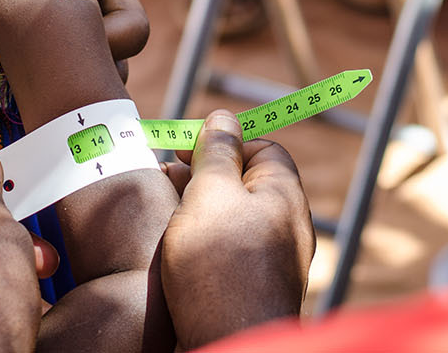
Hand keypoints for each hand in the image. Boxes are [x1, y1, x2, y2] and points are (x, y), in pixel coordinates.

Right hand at [160, 111, 313, 348]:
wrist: (230, 343)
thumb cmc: (221, 268)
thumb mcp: (211, 192)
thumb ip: (216, 151)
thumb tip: (224, 117)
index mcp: (284, 194)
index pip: (261, 147)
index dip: (223, 142)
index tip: (184, 150)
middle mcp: (284, 225)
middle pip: (241, 183)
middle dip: (200, 178)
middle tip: (163, 183)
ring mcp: (269, 260)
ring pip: (228, 219)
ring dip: (194, 213)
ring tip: (162, 218)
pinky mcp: (249, 287)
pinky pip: (224, 252)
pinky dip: (199, 245)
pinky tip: (173, 253)